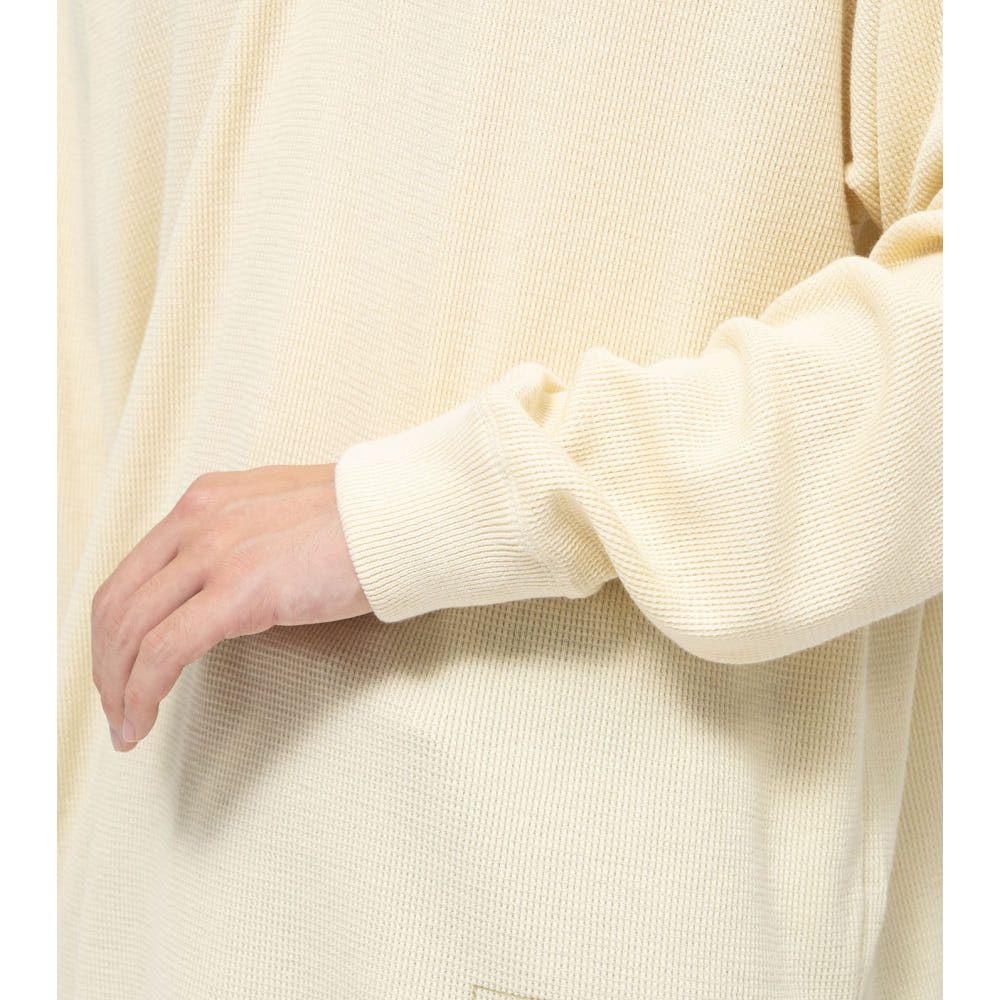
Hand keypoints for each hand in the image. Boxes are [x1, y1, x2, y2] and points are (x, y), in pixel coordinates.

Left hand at [91, 464, 371, 751]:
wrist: (404, 516)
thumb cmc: (363, 523)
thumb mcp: (282, 517)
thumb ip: (243, 543)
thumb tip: (229, 593)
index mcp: (207, 501)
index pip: (134, 571)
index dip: (115, 629)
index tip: (122, 668)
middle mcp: (199, 519)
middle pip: (119, 602)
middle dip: (107, 665)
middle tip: (116, 706)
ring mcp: (217, 551)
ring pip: (131, 629)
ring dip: (119, 687)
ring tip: (127, 725)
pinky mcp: (240, 589)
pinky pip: (166, 651)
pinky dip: (142, 692)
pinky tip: (142, 720)